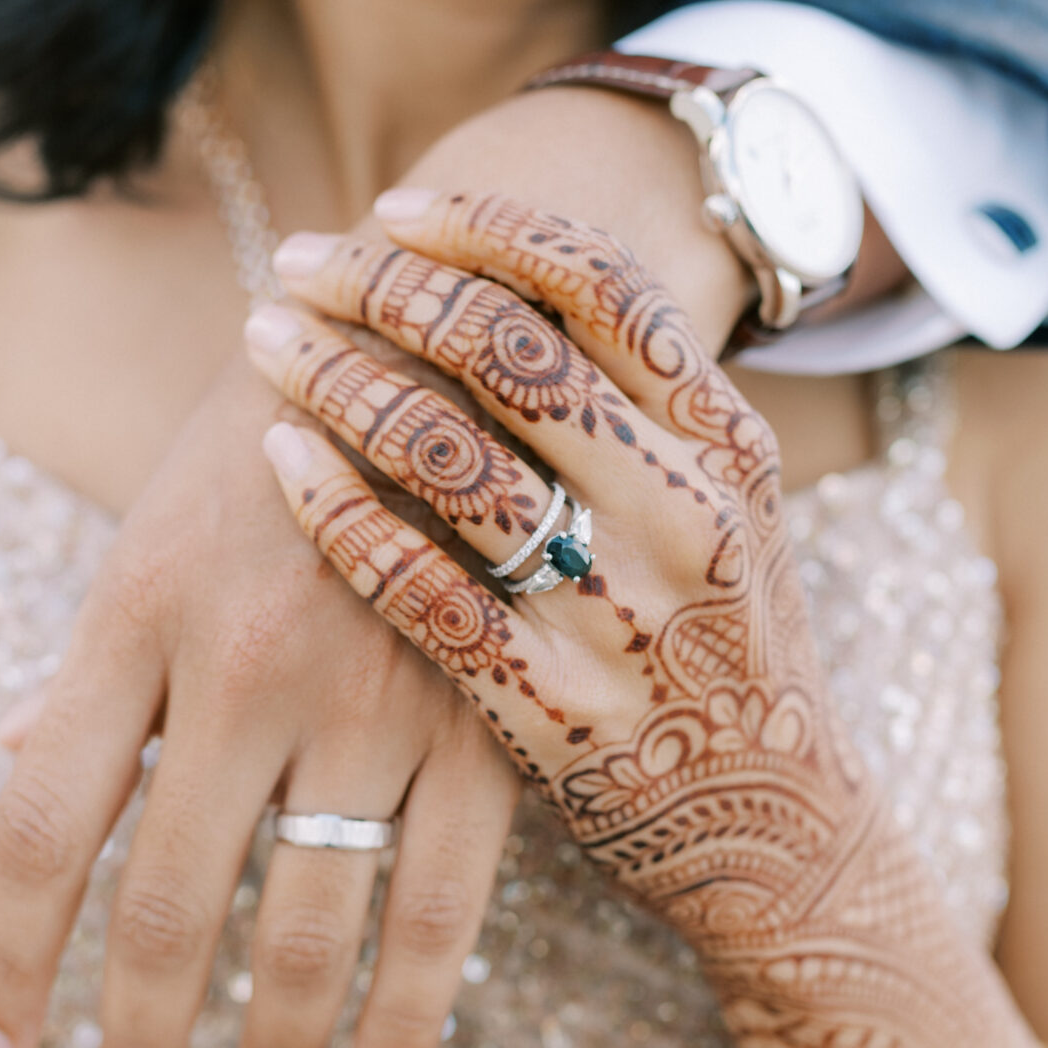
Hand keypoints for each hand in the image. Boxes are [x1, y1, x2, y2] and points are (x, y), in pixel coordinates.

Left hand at [0, 350, 516, 1047]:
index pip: (40, 827)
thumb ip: (93, 663)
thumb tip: (6, 762)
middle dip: (136, 1039)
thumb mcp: (160, 529)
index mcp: (137, 612)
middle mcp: (242, 664)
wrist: (470, 331)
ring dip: (270, 1041)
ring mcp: (373, 695)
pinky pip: (442, 906)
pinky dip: (410, 1017)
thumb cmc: (284, 439)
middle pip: (161, 904)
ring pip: (305, 924)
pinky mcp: (488, 720)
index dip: (3, 961)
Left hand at [249, 189, 1047, 1047]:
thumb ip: (632, 411)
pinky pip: (420, 591)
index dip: (486, 230)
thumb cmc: (716, 651)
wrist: (779, 836)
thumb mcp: (717, 512)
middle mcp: (682, 515)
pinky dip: (337, 512)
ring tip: (269, 346)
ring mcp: (619, 616)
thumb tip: (492, 283)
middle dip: (387, 291)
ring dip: (340, 381)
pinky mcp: (554, 713)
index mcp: (727, 445)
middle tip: (299, 270)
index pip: (602, 288)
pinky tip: (279, 463)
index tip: (392, 211)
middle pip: (513, 353)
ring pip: (453, 457)